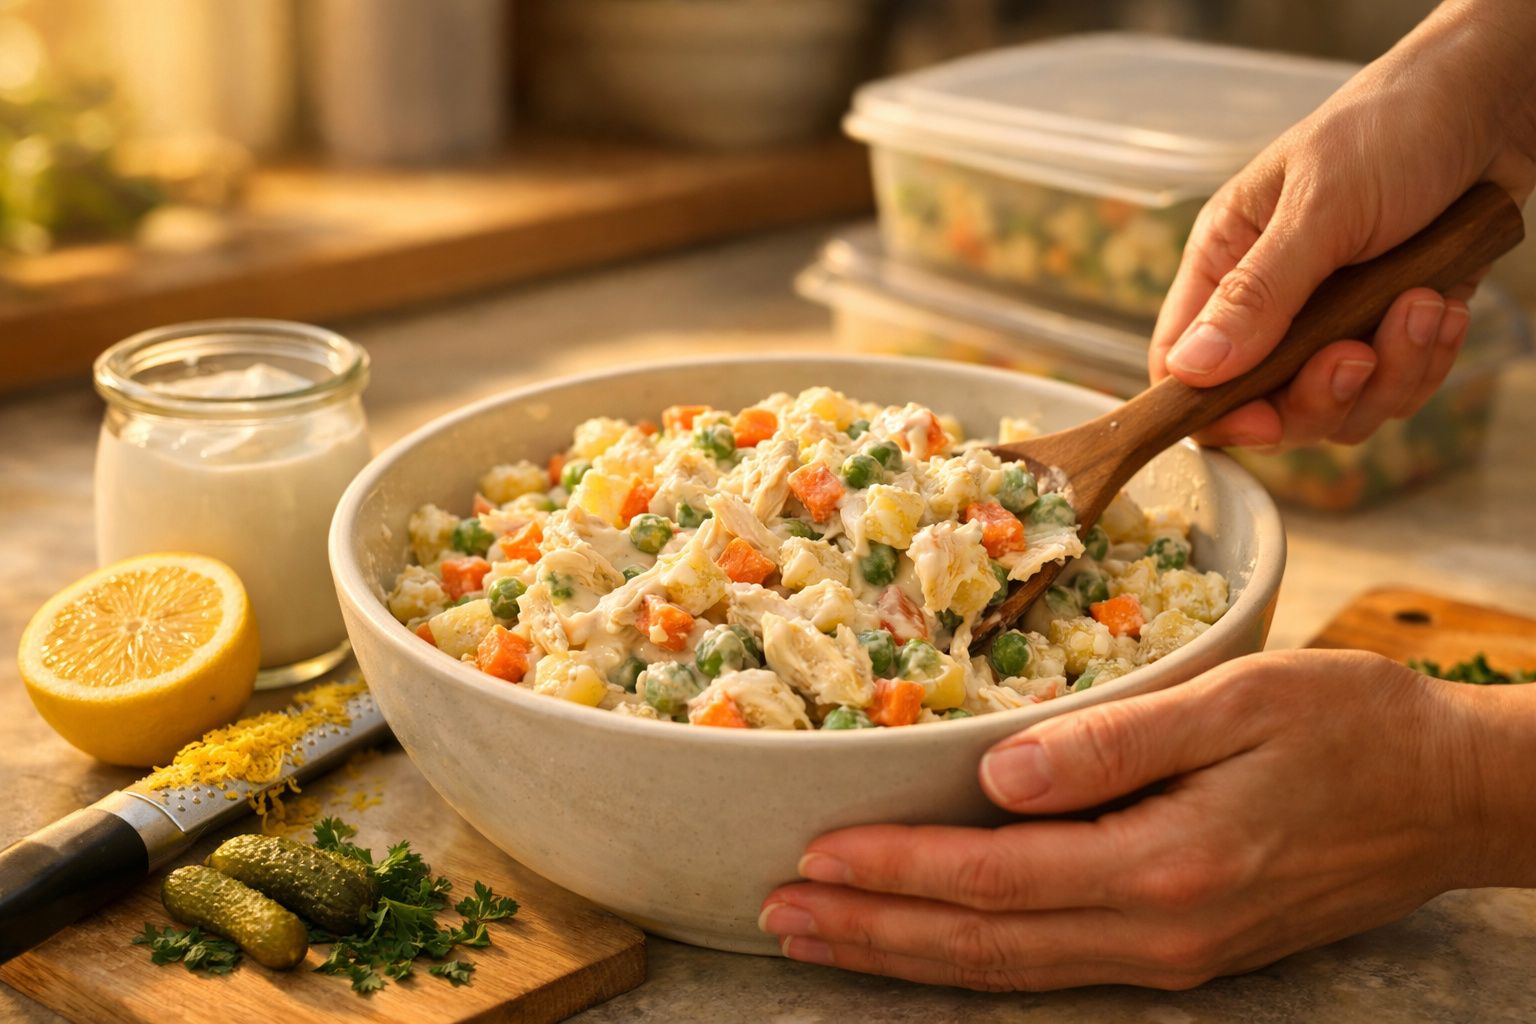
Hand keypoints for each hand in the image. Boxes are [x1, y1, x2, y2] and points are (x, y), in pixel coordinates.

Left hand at [759, 650, 1535, 990]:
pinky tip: (929, 940)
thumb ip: (1118, 742)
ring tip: (823, 937)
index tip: (814, 856)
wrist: (1452, 796)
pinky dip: (974, 957)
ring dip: (908, 954)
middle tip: (778, 915)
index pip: (993, 877)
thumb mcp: (1240, 703)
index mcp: (1164, 865)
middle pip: (983, 945)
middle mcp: (1159, 930)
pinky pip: (1053, 965)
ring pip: (1010, 969)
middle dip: (872, 932)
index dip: (895, 870)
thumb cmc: (1350, 727)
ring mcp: (1171, 951)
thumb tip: (1001, 771)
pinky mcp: (1183, 946)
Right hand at [1149, 0, 1535, 448]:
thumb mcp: (1320, 207)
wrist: (1494, 104)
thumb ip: (1258, 292)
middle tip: (1361, 352)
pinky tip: (1446, 304)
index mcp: (1225, 262)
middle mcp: (1269, 302)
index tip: (1262, 417)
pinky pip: (1395, 389)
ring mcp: (1331, 323)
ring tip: (1424, 304)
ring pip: (1337, 408)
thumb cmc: (1391, 130)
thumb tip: (1193, 370)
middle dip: (1320, 394)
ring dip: (1390, 372)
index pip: (1183, 362)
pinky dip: (1427, 359)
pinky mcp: (1389, 330)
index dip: (1213, 405)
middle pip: (1263, 404)